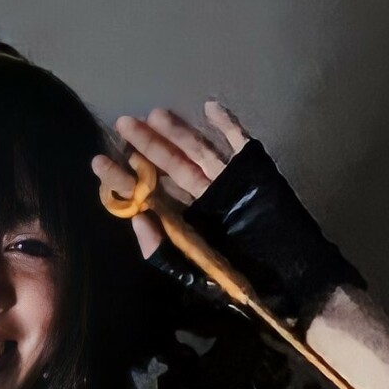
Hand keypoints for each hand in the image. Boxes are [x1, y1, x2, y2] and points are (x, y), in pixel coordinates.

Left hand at [93, 99, 365, 331]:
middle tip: (123, 123)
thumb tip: (136, 219)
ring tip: (155, 114)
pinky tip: (210, 107)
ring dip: (177, 132)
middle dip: (146, 146)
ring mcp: (227, 182)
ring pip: (198, 151)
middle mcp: (201, 198)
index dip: (123, 178)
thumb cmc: (242, 281)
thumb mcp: (193, 273)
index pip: (147, 194)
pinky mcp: (253, 172)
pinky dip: (227, 126)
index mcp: (183, 221)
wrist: (289, 280)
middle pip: (170, 166)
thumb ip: (162, 250)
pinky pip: (239, 144)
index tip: (98, 162)